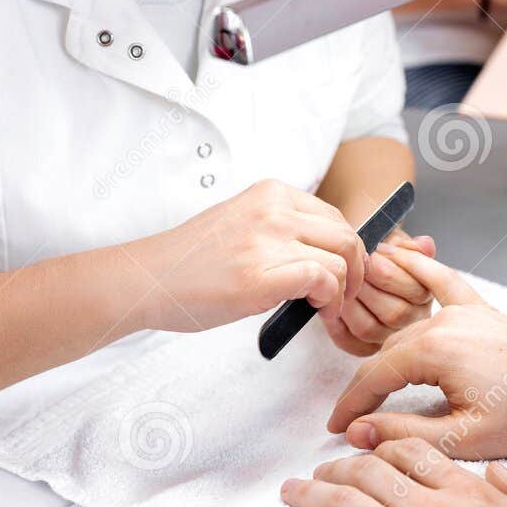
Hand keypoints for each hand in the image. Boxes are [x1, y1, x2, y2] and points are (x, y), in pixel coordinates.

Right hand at [131, 179, 365, 332]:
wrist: (149, 279)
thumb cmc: (190, 262)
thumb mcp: (241, 223)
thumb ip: (280, 229)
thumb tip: (322, 253)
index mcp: (271, 193)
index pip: (334, 216)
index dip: (347, 249)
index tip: (342, 273)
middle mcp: (274, 210)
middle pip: (347, 236)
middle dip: (357, 271)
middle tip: (345, 295)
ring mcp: (268, 241)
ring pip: (343, 259)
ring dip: (344, 291)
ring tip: (326, 309)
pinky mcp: (263, 276)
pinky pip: (324, 281)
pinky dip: (330, 301)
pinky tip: (317, 313)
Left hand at [261, 440, 506, 506]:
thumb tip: (495, 472)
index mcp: (470, 494)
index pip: (415, 456)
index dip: (384, 451)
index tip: (370, 454)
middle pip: (370, 472)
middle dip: (339, 467)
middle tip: (322, 473)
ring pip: (342, 502)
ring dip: (308, 493)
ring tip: (289, 491)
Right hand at [326, 251, 506, 459]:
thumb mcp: (464, 438)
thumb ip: (404, 432)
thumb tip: (359, 433)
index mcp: (437, 350)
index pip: (373, 377)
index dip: (350, 405)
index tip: (335, 426)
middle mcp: (446, 322)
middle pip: (386, 353)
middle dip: (364, 386)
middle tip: (351, 417)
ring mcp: (465, 312)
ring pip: (406, 329)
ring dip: (383, 351)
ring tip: (363, 378)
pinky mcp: (482, 311)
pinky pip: (442, 283)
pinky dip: (418, 269)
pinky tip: (396, 254)